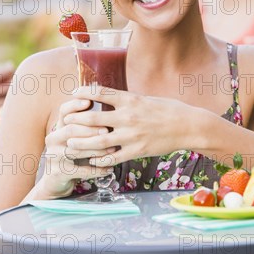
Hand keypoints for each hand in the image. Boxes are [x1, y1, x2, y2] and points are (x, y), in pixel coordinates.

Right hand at [40, 98, 116, 198]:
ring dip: (96, 150)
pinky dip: (96, 170)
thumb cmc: (75, 151)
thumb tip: (107, 103)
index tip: (89, 102)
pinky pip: (80, 170)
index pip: (64, 111)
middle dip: (90, 129)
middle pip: (70, 130)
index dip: (75, 105)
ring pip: (75, 150)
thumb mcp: (78, 134)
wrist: (57, 178)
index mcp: (59, 126)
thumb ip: (87, 121)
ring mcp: (54, 156)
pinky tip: (110, 169)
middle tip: (107, 130)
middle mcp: (53, 139)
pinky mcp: (58, 172)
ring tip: (113, 150)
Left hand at [63, 85, 196, 166]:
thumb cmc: (169, 109)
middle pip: (92, 119)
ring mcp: (131, 136)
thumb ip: (127, 99)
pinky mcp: (136, 151)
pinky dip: (99, 160)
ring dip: (80, 143)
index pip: (100, 93)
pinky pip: (112, 158)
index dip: (83, 92)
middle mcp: (128, 117)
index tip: (73, 93)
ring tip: (70, 143)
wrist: (188, 126)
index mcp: (130, 99)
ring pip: (97, 142)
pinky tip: (90, 159)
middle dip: (75, 120)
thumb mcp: (146, 98)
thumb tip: (110, 97)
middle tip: (65, 121)